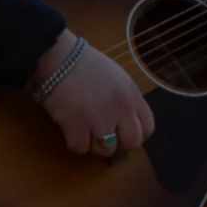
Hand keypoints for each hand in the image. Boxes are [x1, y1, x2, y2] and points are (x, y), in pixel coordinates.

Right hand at [31, 29, 154, 156]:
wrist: (59, 56)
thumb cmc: (85, 63)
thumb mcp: (116, 77)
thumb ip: (125, 100)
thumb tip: (124, 123)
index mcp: (131, 95)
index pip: (148, 128)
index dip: (135, 134)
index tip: (122, 133)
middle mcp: (121, 109)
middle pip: (131, 143)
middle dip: (118, 144)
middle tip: (103, 136)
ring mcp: (99, 119)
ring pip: (106, 150)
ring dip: (94, 145)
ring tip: (84, 131)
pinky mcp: (77, 126)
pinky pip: (80, 149)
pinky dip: (74, 142)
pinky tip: (70, 129)